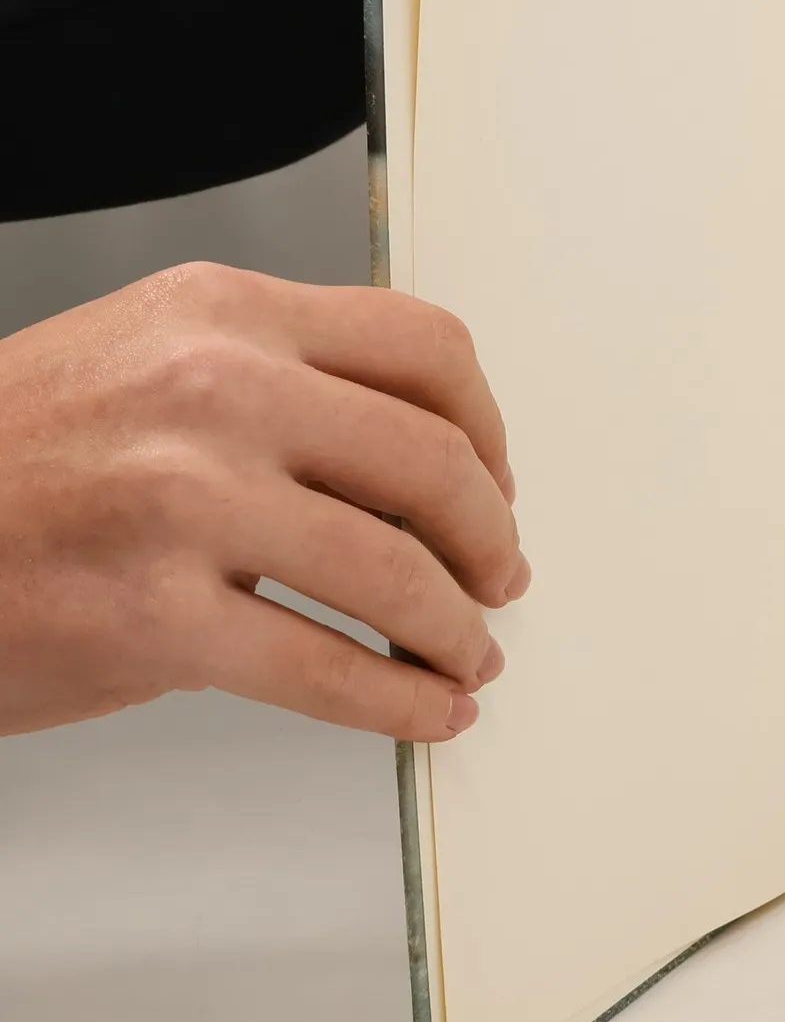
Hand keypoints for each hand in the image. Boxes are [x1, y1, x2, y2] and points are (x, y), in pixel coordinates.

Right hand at [0, 262, 527, 739]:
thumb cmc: (16, 459)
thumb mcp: (150, 362)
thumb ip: (285, 385)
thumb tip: (427, 468)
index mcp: (223, 312)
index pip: (424, 346)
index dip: (489, 426)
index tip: (495, 481)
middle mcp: (213, 388)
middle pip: (433, 460)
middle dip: (489, 538)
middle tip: (499, 579)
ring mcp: (182, 501)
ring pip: (395, 570)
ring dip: (456, 628)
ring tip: (467, 654)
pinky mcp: (150, 618)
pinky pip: (324, 668)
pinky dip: (399, 700)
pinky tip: (427, 709)